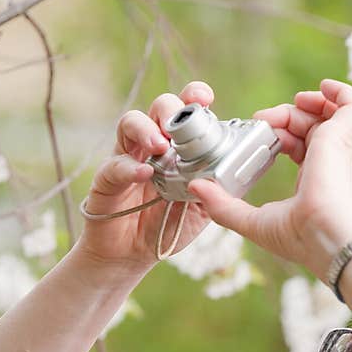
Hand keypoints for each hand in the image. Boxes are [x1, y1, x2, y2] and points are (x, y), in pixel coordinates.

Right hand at [76, 81, 214, 270]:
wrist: (134, 254)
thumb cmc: (168, 224)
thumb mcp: (203, 207)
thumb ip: (219, 189)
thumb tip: (245, 172)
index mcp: (178, 145)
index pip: (186, 110)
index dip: (194, 96)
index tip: (205, 98)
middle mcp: (152, 144)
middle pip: (159, 107)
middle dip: (171, 108)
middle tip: (179, 125)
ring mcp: (128, 157)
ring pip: (130, 123)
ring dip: (146, 128)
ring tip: (160, 145)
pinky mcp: (106, 179)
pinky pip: (115, 165)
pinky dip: (130, 167)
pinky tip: (144, 174)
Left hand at [187, 79, 351, 281]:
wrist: (323, 236)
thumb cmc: (297, 237)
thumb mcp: (251, 220)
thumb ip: (223, 206)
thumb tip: (197, 187)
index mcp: (312, 180)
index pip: (300, 146)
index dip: (281, 135)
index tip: (261, 130)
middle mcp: (328, 163)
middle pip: (311, 126)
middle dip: (288, 116)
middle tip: (264, 120)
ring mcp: (338, 149)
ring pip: (330, 114)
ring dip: (311, 102)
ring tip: (296, 101)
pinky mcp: (343, 137)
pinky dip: (342, 93)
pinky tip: (325, 87)